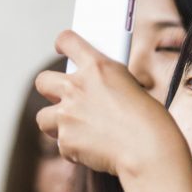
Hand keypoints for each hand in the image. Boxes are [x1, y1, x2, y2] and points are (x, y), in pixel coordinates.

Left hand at [36, 34, 183, 179]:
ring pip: (43, 117)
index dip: (63, 44)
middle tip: (59, 97)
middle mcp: (77, 87)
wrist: (148, 150)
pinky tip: (94, 149)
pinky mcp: (66, 140)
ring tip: (76, 130)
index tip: (61, 47)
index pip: (68, 41)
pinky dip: (75, 149)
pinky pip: (62, 144)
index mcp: (97, 66)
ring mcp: (67, 114)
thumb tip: (90, 93)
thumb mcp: (130, 88)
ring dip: (56, 123)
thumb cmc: (149, 120)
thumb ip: (104, 85)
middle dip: (49, 88)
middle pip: (43, 80)